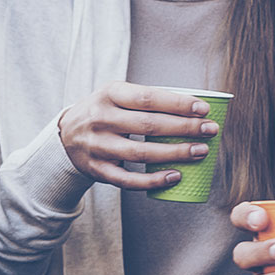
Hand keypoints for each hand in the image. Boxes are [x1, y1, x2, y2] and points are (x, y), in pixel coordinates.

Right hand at [57, 83, 217, 190]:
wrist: (65, 135)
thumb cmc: (104, 112)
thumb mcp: (116, 95)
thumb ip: (146, 99)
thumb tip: (193, 109)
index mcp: (108, 94)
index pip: (147, 98)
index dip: (178, 104)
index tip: (203, 109)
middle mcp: (100, 119)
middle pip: (148, 125)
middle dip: (185, 128)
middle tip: (210, 130)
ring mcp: (97, 146)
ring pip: (141, 153)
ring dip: (175, 153)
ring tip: (200, 151)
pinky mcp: (97, 170)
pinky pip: (128, 180)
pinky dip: (153, 180)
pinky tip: (175, 176)